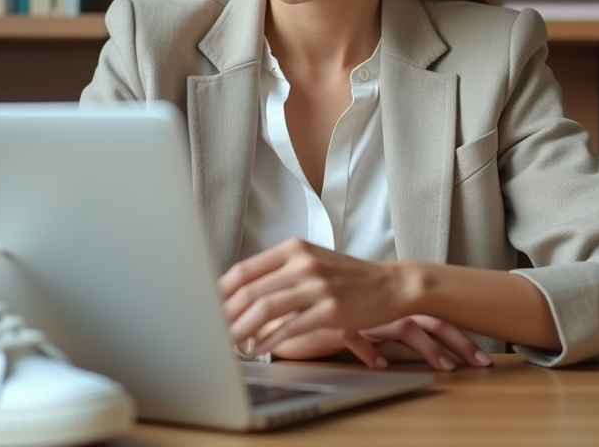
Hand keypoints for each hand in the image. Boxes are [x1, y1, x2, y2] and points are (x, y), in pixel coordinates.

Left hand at [219, 238, 410, 354]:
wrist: (392, 284)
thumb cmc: (349, 277)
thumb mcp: (313, 261)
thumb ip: (281, 271)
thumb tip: (242, 291)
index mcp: (294, 249)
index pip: (244, 270)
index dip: (221, 292)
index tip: (207, 308)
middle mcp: (303, 263)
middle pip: (250, 290)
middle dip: (226, 315)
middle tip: (212, 332)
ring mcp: (318, 286)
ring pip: (266, 308)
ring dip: (242, 330)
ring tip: (229, 344)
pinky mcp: (331, 309)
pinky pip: (291, 326)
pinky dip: (270, 340)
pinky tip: (259, 349)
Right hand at [272, 317, 493, 371]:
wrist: (284, 314)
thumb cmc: (326, 318)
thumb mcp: (361, 325)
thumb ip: (381, 330)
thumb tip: (408, 347)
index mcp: (390, 305)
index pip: (434, 315)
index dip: (459, 333)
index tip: (481, 355)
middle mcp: (381, 308)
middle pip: (429, 321)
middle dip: (459, 342)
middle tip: (481, 362)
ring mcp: (362, 315)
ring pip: (402, 328)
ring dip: (428, 350)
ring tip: (445, 368)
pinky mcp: (336, 324)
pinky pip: (357, 337)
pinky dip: (370, 351)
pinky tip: (380, 365)